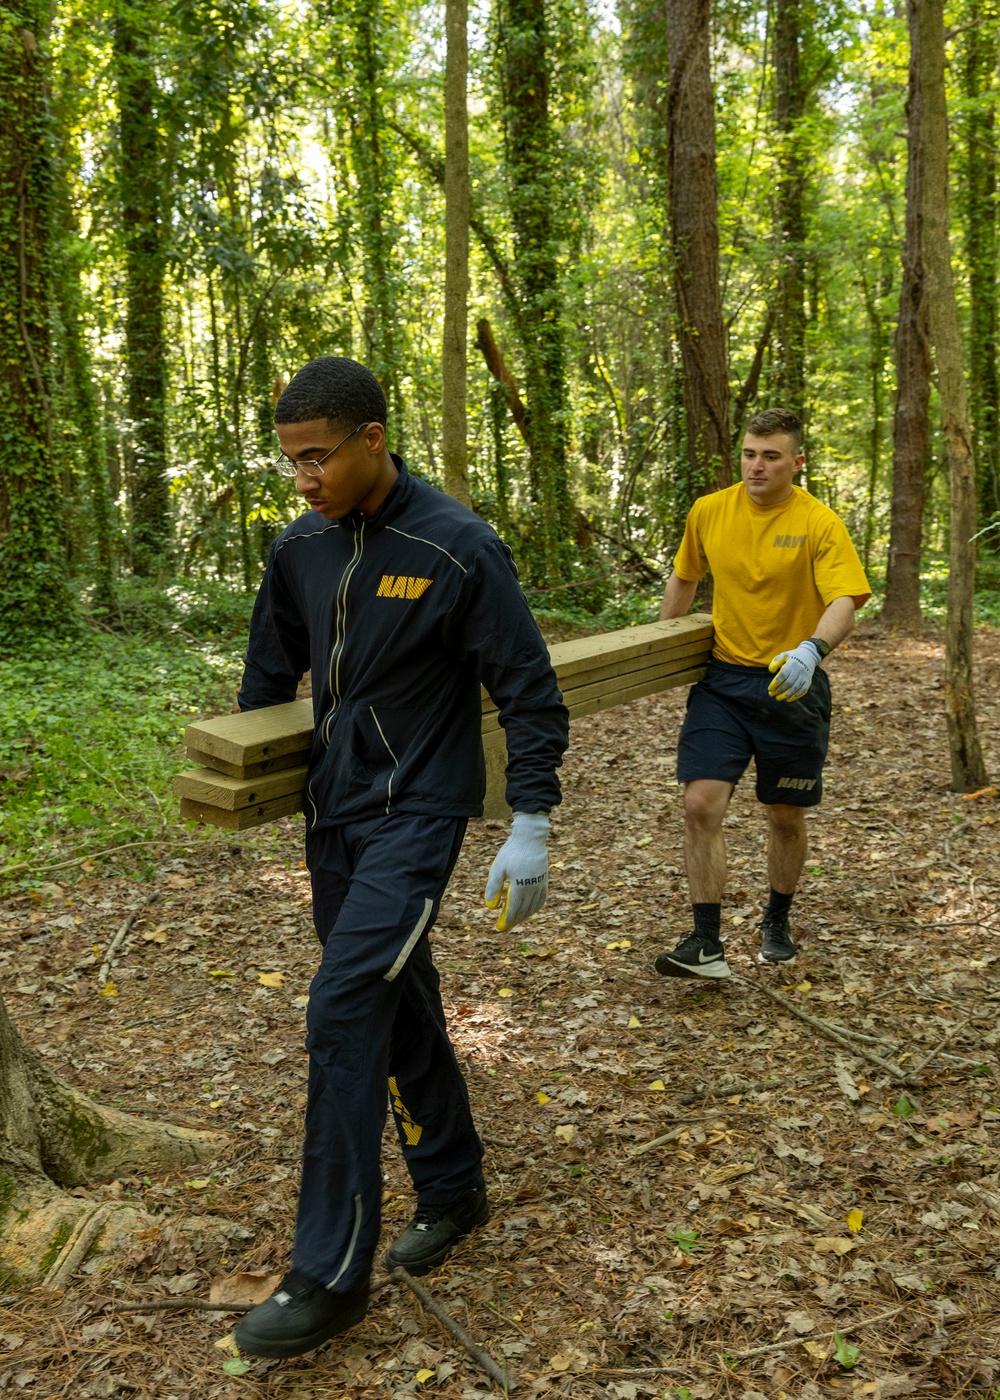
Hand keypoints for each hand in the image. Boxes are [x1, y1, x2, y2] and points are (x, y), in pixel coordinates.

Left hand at [484, 812, 549, 930]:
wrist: (530, 838)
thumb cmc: (511, 852)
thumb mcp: (498, 869)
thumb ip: (493, 887)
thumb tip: (490, 906)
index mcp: (520, 887)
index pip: (514, 910)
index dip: (507, 920)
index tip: (500, 927)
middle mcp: (532, 889)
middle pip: (524, 911)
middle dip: (514, 920)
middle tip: (505, 926)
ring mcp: (540, 885)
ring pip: (533, 907)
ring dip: (525, 915)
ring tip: (516, 919)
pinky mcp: (545, 880)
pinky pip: (541, 899)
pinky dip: (535, 907)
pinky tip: (530, 908)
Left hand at [767, 640, 820, 700]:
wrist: (809, 655)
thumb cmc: (793, 656)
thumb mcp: (784, 655)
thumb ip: (776, 662)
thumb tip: (771, 671)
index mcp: (792, 663)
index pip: (783, 675)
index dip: (775, 683)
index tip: (769, 689)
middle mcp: (799, 670)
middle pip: (788, 683)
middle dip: (779, 690)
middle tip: (772, 694)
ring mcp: (805, 676)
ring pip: (795, 688)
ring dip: (786, 695)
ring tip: (778, 698)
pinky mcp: (808, 681)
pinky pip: (803, 690)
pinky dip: (796, 696)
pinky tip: (788, 699)